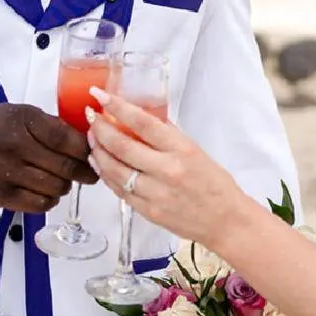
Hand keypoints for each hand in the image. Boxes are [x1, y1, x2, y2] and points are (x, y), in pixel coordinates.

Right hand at [0, 103, 95, 212]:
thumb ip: (51, 126)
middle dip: (84, 171)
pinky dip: (50, 199)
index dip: (86, 148)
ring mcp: (7, 172)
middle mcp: (15, 145)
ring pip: (56, 187)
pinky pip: (40, 204)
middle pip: (65, 166)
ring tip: (64, 179)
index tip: (96, 152)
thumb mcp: (21, 115)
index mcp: (23, 120)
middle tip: (91, 172)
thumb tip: (88, 141)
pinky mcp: (1, 196)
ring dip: (66, 185)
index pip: (66, 139)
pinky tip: (48, 191)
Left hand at [85, 88, 253, 251]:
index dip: (117, 107)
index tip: (100, 95)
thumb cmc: (214, 183)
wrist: (225, 221)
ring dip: (97, 151)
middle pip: (121, 146)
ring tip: (92, 137)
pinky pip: (118, 190)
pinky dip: (106, 174)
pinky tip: (100, 162)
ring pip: (114, 169)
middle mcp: (167, 170)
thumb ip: (167, 134)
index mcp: (181, 149)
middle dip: (100, 128)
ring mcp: (155, 193)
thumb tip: (142, 116)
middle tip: (90, 116)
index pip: (142, 122)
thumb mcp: (195, 149)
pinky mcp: (148, 211)